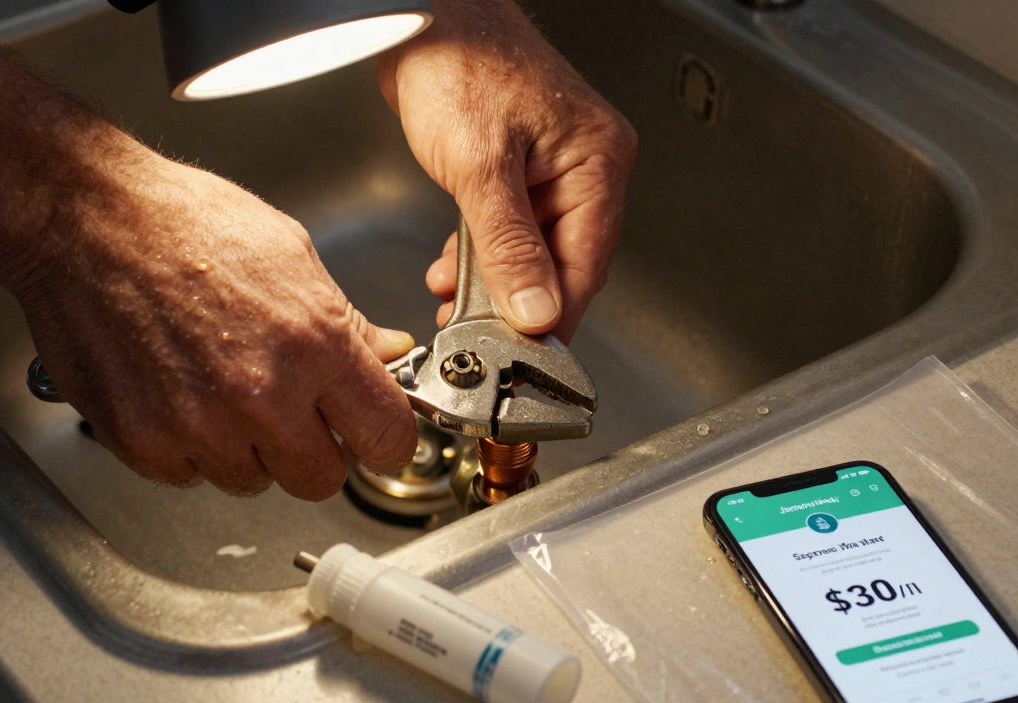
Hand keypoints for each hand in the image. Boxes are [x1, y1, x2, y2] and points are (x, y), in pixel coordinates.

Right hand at [10, 153, 418, 498]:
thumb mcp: (292, 255)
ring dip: (247, 450)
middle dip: (315, 451)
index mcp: (313, 344)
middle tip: (293, 411)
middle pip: (321, 481)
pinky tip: (180, 393)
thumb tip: (386, 355)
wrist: (83, 220)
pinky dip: (189, 449)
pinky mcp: (143, 442)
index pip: (387, 438)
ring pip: (253, 481)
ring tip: (221, 386)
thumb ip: (346, 322)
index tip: (373, 434)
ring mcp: (199, 426)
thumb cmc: (182, 223)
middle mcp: (260, 396)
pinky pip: (188, 477)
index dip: (385, 439)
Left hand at [377, 0, 636, 341]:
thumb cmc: (459, 63)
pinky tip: (452, 271)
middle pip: (562, 262)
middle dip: (516, 302)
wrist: (420, 19)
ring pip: (531, 251)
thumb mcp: (481, 167)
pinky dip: (481, 254)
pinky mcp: (519, 170)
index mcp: (598, 163)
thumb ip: (509, 246)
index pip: (587, 263)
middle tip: (480, 335)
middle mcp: (585, 168)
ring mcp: (552, 169)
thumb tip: (536, 309)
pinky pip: (510, 229)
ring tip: (454, 306)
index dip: (554, 314)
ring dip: (492, 282)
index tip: (525, 354)